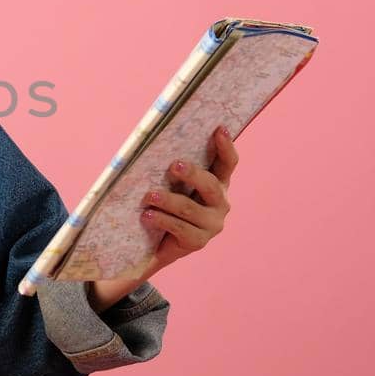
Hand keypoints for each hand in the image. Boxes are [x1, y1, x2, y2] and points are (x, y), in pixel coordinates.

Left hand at [138, 124, 237, 280]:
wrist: (155, 246)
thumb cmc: (163, 207)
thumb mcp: (171, 186)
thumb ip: (173, 170)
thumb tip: (153, 144)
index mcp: (217, 185)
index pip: (227, 164)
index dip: (227, 147)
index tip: (220, 129)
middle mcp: (220, 204)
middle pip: (211, 185)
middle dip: (193, 174)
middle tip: (174, 166)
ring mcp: (211, 224)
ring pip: (190, 208)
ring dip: (168, 200)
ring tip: (149, 196)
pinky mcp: (198, 242)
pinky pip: (179, 228)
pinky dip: (161, 219)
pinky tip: (147, 215)